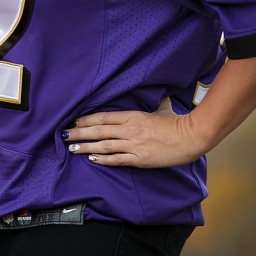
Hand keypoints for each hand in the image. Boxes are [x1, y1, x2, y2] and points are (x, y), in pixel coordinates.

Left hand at [63, 98, 203, 168]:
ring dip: (86, 147)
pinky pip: (117, 160)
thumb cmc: (176, 122)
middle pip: (99, 131)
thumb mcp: (162, 108)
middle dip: (79, 133)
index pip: (103, 117)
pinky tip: (92, 159)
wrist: (190, 137)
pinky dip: (103, 160)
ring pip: (104, 146)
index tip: (73, 121)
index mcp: (133, 116)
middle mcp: (130, 130)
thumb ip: (153, 103)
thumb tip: (153, 95)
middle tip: (64, 135)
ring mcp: (134, 145)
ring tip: (72, 147)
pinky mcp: (139, 159)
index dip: (86, 120)